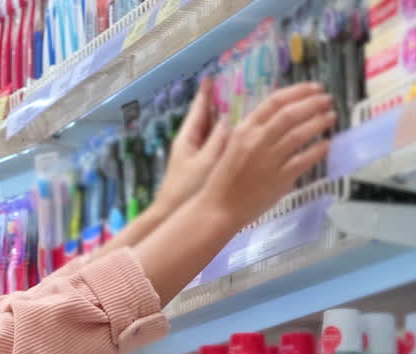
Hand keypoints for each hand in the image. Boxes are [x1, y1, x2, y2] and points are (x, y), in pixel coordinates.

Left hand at [151, 77, 230, 213]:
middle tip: (236, 89)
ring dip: (225, 121)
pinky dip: (226, 139)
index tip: (211, 77)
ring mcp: (196, 156)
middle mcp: (191, 143)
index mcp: (188, 137)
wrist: (173, 215)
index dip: (206, 93)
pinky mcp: (202, 169)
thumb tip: (229, 119)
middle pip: (206, 118)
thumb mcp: (205, 162)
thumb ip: (218, 140)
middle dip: (218, 104)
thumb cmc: (187, 188)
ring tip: (242, 108)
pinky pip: (217, 147)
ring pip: (212, 133)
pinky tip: (239, 138)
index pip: (198, 108)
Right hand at [193, 83, 334, 227]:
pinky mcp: (279, 179)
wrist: (218, 208)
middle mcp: (257, 141)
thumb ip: (253, 131)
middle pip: (290, 114)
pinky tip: (327, 144)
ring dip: (318, 123)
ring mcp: (268, 160)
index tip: (314, 88)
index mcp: (244, 130)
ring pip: (298, 134)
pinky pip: (303, 160)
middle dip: (313, 104)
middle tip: (328, 100)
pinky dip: (317, 150)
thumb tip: (277, 116)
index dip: (298, 92)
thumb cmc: (224, 179)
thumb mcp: (233, 146)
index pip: (275, 101)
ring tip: (331, 117)